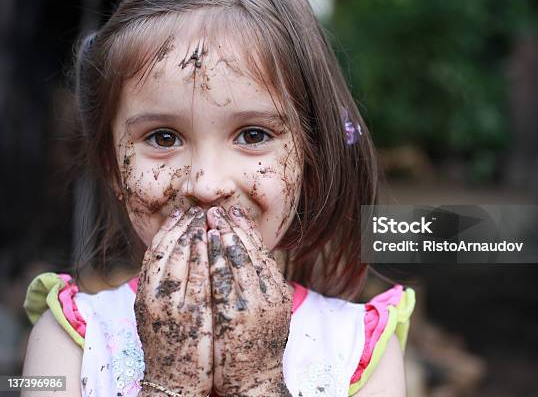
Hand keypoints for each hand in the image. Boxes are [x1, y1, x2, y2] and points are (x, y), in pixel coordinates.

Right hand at [135, 207, 212, 396]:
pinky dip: (202, 255)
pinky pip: (197, 276)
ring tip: (206, 216)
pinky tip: (212, 240)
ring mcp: (171, 305)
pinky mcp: (191, 314)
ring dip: (192, 233)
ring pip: (178, 258)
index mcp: (145, 294)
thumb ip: (163, 287)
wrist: (172, 382)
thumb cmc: (170, 345)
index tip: (181, 212)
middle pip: (165, 249)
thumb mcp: (158, 314)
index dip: (168, 229)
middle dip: (182, 225)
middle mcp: (153, 297)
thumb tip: (174, 257)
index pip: (154, 252)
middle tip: (197, 208)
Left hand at [206, 206, 292, 395]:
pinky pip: (225, 277)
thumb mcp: (269, 313)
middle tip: (220, 208)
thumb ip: (262, 287)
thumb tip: (253, 261)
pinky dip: (217, 256)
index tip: (235, 213)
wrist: (254, 381)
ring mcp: (255, 303)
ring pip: (240, 258)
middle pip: (251, 250)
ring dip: (225, 234)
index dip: (247, 230)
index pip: (262, 252)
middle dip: (234, 226)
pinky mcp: (237, 314)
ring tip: (213, 217)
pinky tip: (208, 242)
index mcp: (277, 291)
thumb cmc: (257, 347)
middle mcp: (270, 293)